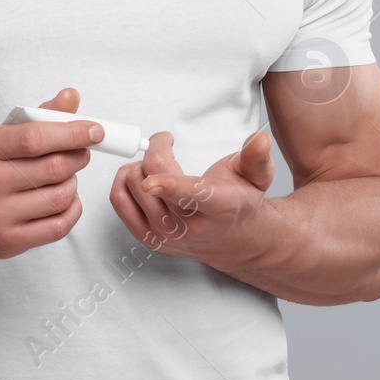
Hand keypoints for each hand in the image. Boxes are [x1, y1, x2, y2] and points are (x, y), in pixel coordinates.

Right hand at [0, 87, 101, 259]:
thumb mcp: (1, 134)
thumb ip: (39, 116)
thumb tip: (71, 97)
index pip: (36, 138)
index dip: (72, 132)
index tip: (95, 131)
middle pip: (54, 168)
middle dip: (78, 157)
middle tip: (81, 152)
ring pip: (60, 197)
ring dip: (73, 183)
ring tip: (64, 177)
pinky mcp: (9, 241)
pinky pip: (59, 225)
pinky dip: (72, 208)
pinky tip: (64, 199)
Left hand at [109, 129, 277, 270]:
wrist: (233, 239)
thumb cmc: (239, 203)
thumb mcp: (257, 177)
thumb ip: (256, 156)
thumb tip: (260, 140)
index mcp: (218, 208)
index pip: (189, 196)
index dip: (167, 186)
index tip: (151, 180)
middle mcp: (189, 227)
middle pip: (150, 180)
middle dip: (155, 151)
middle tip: (166, 146)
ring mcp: (165, 235)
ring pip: (131, 186)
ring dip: (139, 165)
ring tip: (157, 164)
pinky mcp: (147, 238)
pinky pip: (119, 202)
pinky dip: (123, 181)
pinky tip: (140, 176)